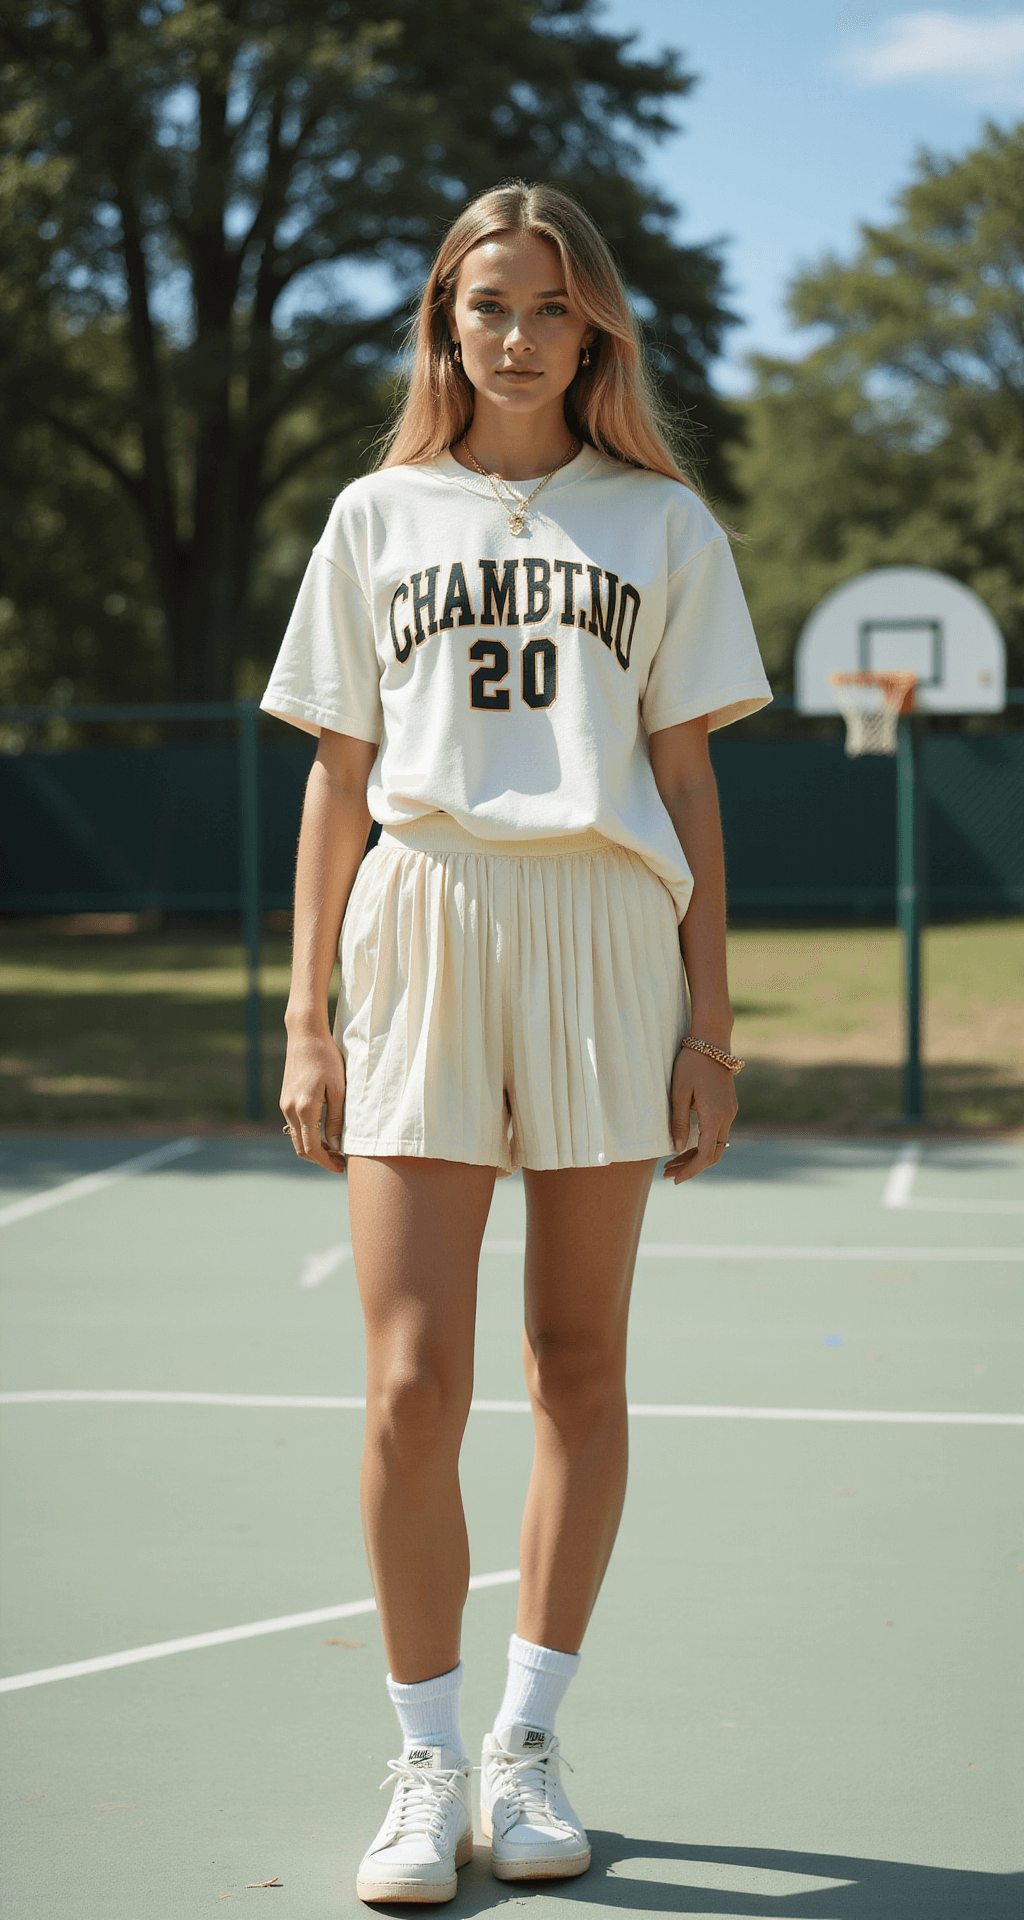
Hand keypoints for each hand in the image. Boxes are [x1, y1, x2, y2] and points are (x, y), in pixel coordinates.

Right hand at [280, 1028, 347, 1174]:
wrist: (305, 1035)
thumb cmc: (326, 1059)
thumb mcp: (338, 1089)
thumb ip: (336, 1119)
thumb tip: (336, 1146)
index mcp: (305, 1109)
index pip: (311, 1149)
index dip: (326, 1162)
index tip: (341, 1168)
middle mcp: (290, 1110)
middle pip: (301, 1148)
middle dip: (320, 1159)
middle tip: (340, 1162)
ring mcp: (285, 1105)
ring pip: (297, 1138)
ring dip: (314, 1148)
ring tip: (335, 1149)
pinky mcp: (285, 1099)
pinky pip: (295, 1126)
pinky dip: (308, 1136)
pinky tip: (324, 1133)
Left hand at [663, 1047, 737, 1184]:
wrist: (711, 1041)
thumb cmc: (691, 1063)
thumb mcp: (678, 1092)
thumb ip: (679, 1122)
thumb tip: (677, 1149)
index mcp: (715, 1115)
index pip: (706, 1155)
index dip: (690, 1170)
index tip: (675, 1179)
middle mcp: (727, 1116)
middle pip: (714, 1154)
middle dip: (692, 1167)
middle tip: (668, 1174)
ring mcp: (730, 1111)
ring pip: (717, 1145)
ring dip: (696, 1156)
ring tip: (672, 1164)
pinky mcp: (728, 1106)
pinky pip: (718, 1133)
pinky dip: (703, 1143)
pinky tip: (686, 1146)